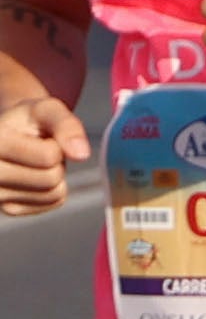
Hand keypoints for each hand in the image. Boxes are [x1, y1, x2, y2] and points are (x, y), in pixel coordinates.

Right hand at [0, 94, 79, 215]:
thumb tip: (82, 154)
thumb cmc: (29, 120)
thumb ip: (67, 126)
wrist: (12, 133)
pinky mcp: (9, 209)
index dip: (55, 144)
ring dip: (55, 174)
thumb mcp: (47, 110)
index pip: (49, 157)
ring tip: (35, 160)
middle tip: (39, 149)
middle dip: (56, 162)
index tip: (39, 137)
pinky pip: (53, 202)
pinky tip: (33, 174)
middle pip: (51, 178)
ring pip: (53, 193)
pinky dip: (53, 187)